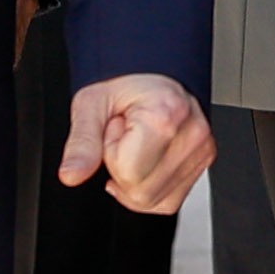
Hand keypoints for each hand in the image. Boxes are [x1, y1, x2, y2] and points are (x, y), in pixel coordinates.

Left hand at [61, 73, 215, 214]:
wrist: (151, 71)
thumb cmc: (123, 85)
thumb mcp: (90, 105)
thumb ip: (81, 143)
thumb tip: (71, 176)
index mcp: (166, 115)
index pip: (128, 174)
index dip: (110, 154)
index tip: (115, 127)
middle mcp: (192, 134)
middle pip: (142, 194)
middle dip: (122, 170)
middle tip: (125, 136)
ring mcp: (202, 149)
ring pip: (154, 202)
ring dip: (135, 179)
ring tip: (137, 143)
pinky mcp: (204, 161)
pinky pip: (168, 202)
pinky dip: (150, 189)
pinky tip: (147, 160)